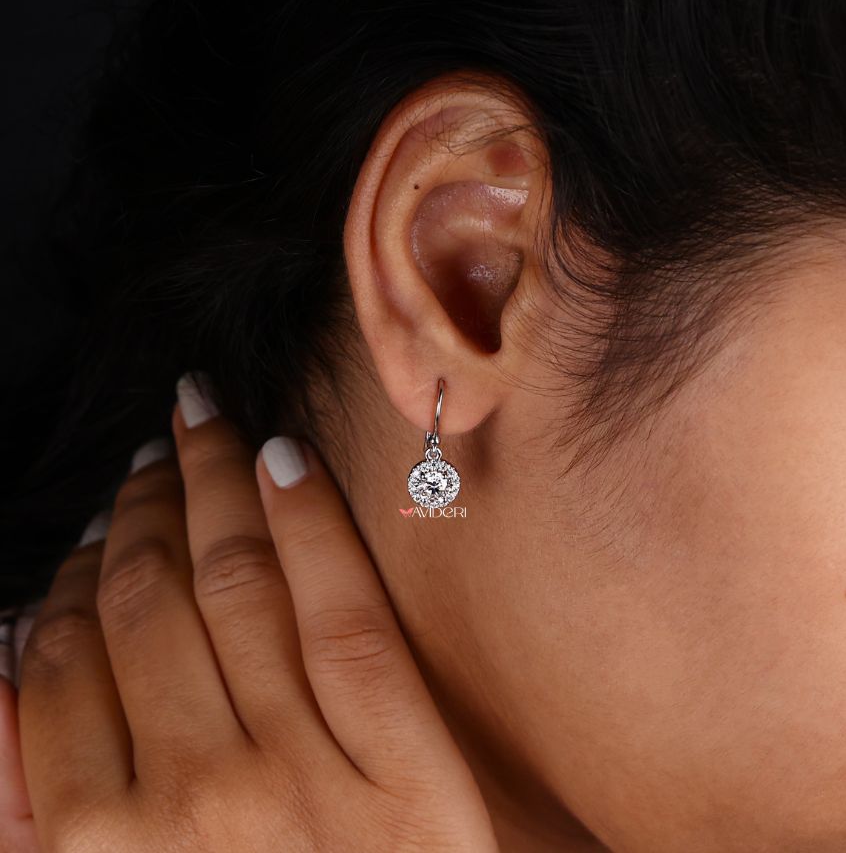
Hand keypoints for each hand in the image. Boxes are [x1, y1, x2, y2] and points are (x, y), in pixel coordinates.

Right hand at [14, 373, 498, 851]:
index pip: (68, 663)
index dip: (74, 574)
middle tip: (149, 459)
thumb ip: (32, 812)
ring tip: (201, 435)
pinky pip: (343, 613)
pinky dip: (307, 523)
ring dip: (207, 490)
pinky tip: (281, 456)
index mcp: (100, 848)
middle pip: (148, 605)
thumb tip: (6, 665)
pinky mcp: (406, 763)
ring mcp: (302, 776)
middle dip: (139, 511)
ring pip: (234, 588)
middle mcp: (191, 800)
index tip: (92, 526)